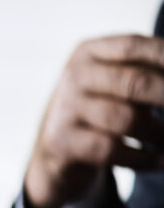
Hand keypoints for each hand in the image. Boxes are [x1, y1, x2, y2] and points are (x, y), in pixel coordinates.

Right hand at [25, 34, 163, 207]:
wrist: (54, 150)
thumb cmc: (98, 109)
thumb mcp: (115, 82)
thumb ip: (148, 72)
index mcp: (89, 52)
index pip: (136, 46)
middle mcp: (74, 76)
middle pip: (134, 83)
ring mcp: (65, 109)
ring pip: (126, 120)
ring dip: (160, 134)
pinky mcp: (62, 142)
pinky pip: (111, 150)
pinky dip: (143, 159)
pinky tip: (160, 161)